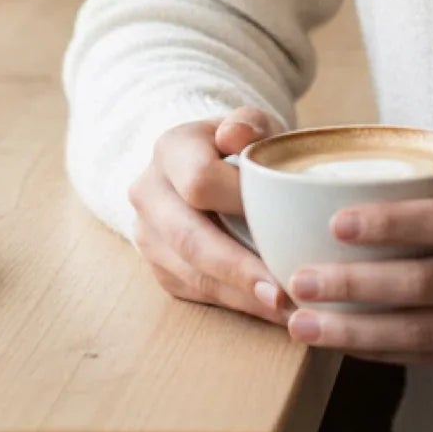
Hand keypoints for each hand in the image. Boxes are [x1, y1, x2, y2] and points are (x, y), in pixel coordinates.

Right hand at [128, 106, 293, 325]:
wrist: (206, 162)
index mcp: (170, 149)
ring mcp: (147, 233)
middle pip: (188, 238)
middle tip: (282, 292)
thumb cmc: (241, 144)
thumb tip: (236, 135)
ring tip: (284, 309)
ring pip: (190, 272)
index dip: (238, 203)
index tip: (282, 221)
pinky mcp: (158, 265)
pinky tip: (268, 309)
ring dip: (239, 295)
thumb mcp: (250, 123)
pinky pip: (194, 290)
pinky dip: (234, 302)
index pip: (199, 181)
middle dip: (237, 268)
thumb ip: (250, 122)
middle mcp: (149, 192)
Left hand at [283, 181, 432, 368]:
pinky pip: (432, 357)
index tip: (337, 223)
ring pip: (420, 334)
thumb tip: (372, 188)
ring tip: (304, 325)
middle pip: (422, 286)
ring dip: (355, 332)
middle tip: (300, 281)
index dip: (390, 224)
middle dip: (354, 287)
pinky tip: (345, 344)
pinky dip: (384, 352)